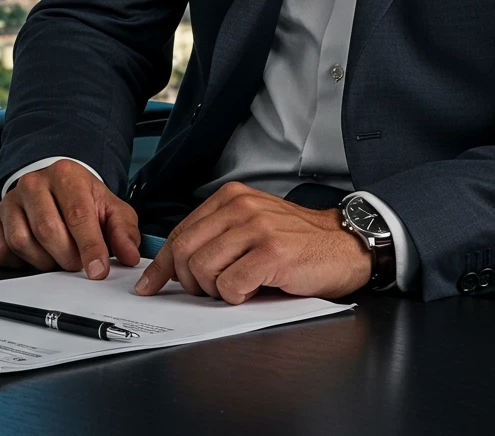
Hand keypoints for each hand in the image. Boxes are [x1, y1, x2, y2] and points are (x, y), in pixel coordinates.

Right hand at [0, 160, 139, 278]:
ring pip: (23, 242)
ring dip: (44, 261)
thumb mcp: (111, 210)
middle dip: (67, 256)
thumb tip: (130, 256)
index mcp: (66, 174)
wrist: (56, 187)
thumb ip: (124, 231)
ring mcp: (11, 200)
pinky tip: (35, 255)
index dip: (90, 247)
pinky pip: (1, 250)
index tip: (98, 271)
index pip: (77, 214)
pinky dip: (19, 262)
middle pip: (48, 230)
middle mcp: (34, 183)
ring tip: (58, 257)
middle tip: (78, 265)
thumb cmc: (84, 200)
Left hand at [133, 181, 373, 303]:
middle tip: (208, 292)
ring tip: (238, 287)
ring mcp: (257, 228)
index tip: (150, 285)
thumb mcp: (251, 226)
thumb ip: (217, 236)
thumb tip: (176, 264)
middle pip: (186, 251)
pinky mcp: (272, 253)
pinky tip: (254, 289)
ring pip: (204, 269)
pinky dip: (236, 296)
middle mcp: (241, 206)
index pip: (181, 232)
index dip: (162, 265)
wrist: (343, 244)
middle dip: (188, 281)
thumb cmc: (296, 241)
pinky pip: (231, 285)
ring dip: (215, 291)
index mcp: (230, 197)